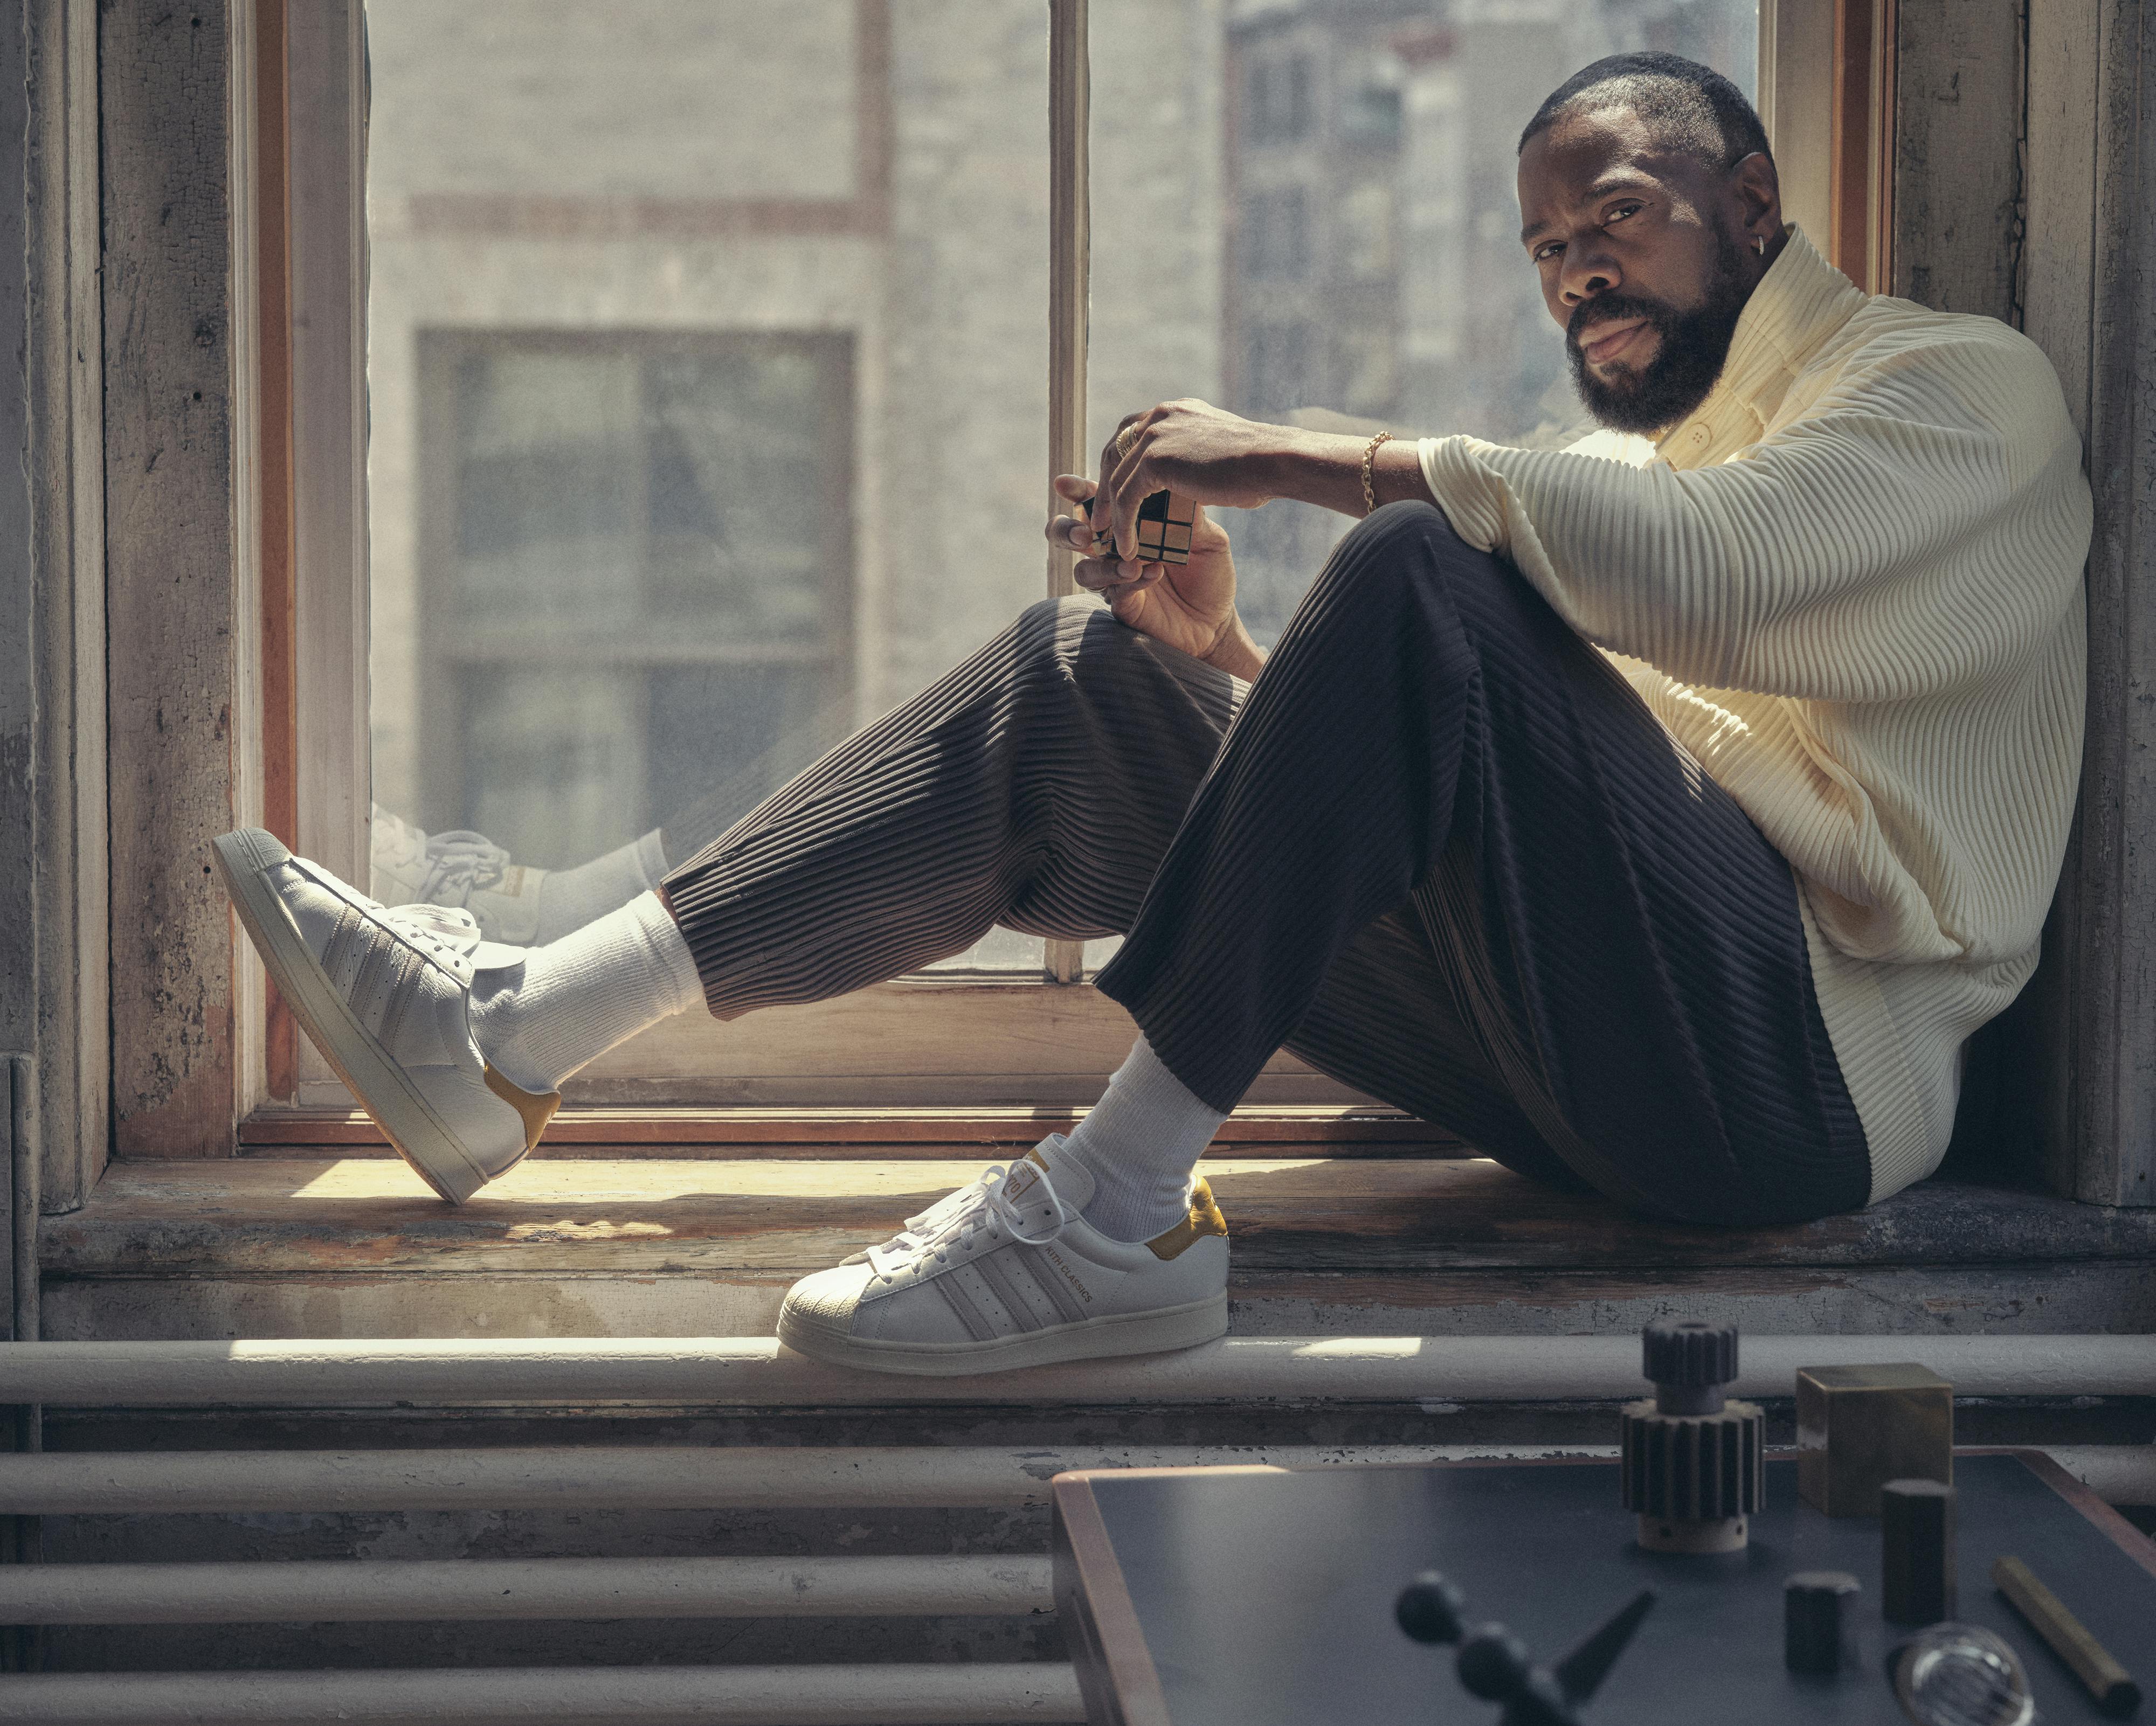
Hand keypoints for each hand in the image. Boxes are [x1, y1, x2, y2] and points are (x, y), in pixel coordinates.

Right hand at [1044, 473, 1246, 665]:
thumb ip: (1188, 514)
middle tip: (1084, 533)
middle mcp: (1113, 551)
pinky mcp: (1124, 607)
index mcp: (1128, 524)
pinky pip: (1115, 592)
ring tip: (1131, 562)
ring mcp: (1114, 581)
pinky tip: (1153, 573)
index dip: (1075, 491)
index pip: (1095, 503)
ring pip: (1084, 571)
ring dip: (1102, 565)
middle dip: (1066, 531)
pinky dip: (1131, 581)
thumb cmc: (1208, 573)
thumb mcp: (1207, 537)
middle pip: (1069, 537)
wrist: (1217, 620)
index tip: (1063, 484)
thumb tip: (1174, 483)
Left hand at [1093, 399, 1287, 563]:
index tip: (1115, 493)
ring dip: (1109, 512)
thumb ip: (1194, 457)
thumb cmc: (1258, 466)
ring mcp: (1155, 434)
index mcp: (1175, 412)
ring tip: (1106, 539)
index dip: (1119, 465)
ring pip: (1115, 477)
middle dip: (1103, 487)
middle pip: (1114, 451)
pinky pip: (1126, 497)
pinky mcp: (1155, 459)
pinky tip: (1126, 547)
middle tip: (1099, 519)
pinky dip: (1123, 525)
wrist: (1273, 462)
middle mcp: (1160, 416)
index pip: (1132, 435)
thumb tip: (1187, 476)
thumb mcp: (1218, 453)